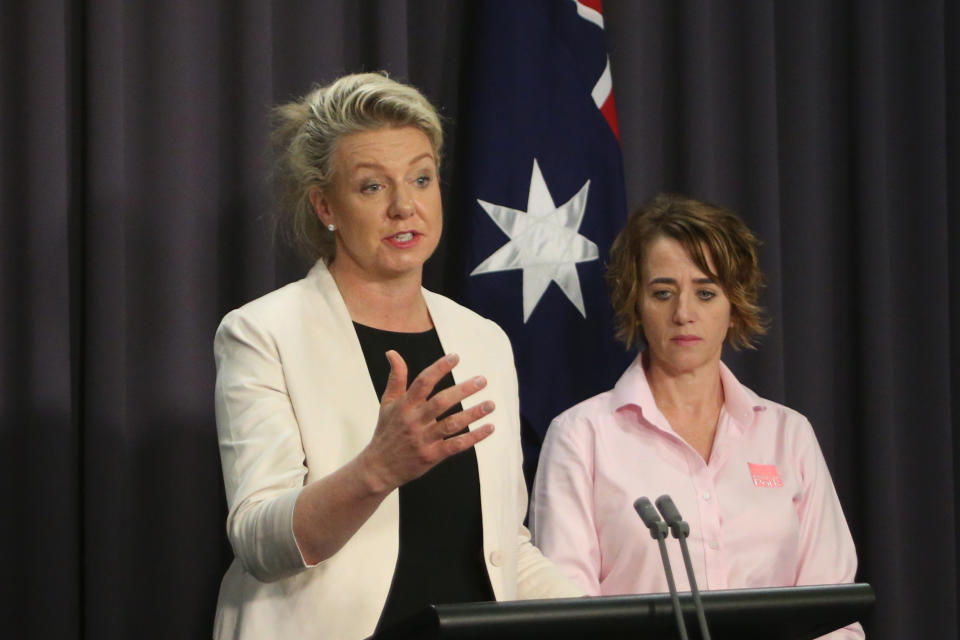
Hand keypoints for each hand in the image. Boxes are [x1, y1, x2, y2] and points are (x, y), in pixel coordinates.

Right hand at [357, 350, 494, 492]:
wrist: (379, 468)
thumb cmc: (386, 431)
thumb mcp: (387, 403)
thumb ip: (395, 378)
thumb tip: (392, 352)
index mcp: (404, 406)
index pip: (422, 382)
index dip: (439, 368)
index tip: (455, 357)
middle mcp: (414, 421)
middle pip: (440, 402)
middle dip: (462, 390)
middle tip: (482, 380)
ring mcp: (423, 439)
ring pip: (451, 424)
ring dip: (473, 414)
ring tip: (490, 404)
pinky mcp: (431, 456)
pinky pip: (455, 445)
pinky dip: (474, 437)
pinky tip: (489, 427)